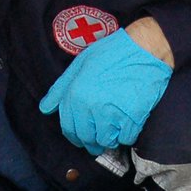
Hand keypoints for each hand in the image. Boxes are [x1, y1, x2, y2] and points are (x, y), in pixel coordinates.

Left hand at [39, 27, 172, 155]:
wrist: (144, 49)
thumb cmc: (112, 53)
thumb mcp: (80, 64)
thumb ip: (60, 89)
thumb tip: (45, 109)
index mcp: (75, 94)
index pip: (69, 128)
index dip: (76, 135)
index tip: (84, 136)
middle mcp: (90, 107)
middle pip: (87, 138)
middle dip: (93, 140)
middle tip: (100, 136)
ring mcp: (111, 114)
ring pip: (106, 141)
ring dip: (110, 138)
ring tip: (115, 127)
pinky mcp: (132, 118)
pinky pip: (126, 138)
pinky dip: (127, 135)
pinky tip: (128, 124)